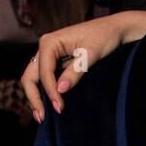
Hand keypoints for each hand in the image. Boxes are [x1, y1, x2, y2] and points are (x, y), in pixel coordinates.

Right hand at [20, 11, 145, 120]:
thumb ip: (75, 72)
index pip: (44, 72)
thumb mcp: (91, 54)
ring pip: (34, 78)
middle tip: (41, 117)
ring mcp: (48, 54)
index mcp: (49, 42)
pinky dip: (45, 91)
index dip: (49, 91)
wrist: (114, 29)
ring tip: (41, 116)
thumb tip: (60, 90)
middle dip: (34, 97)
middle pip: (30, 76)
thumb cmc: (104, 37)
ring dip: (36, 97)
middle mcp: (45, 47)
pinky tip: (48, 105)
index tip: (59, 107)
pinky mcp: (55, 61)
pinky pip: (45, 78)